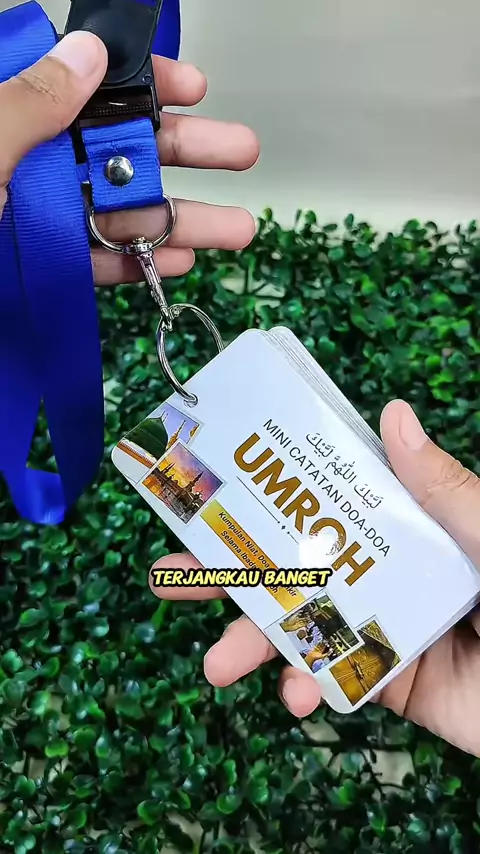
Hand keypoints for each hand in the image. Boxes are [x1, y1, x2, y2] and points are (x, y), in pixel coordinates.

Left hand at [0, 32, 257, 280]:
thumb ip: (34, 102)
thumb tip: (91, 53)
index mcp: (18, 118)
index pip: (94, 88)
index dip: (149, 85)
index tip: (197, 89)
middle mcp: (34, 162)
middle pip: (123, 150)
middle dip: (188, 153)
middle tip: (243, 152)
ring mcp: (38, 217)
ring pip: (122, 213)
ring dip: (182, 221)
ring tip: (237, 229)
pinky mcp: (40, 266)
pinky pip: (98, 261)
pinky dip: (138, 263)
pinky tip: (178, 261)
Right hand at [151, 400, 479, 755]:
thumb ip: (446, 490)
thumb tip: (393, 414)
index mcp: (411, 523)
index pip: (330, 500)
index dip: (273, 495)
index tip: (215, 489)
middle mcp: (390, 567)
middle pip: (299, 562)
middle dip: (233, 572)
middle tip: (171, 579)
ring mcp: (386, 623)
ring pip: (305, 624)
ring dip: (254, 641)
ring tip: (215, 663)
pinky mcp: (391, 679)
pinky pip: (336, 676)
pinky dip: (309, 684)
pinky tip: (297, 695)